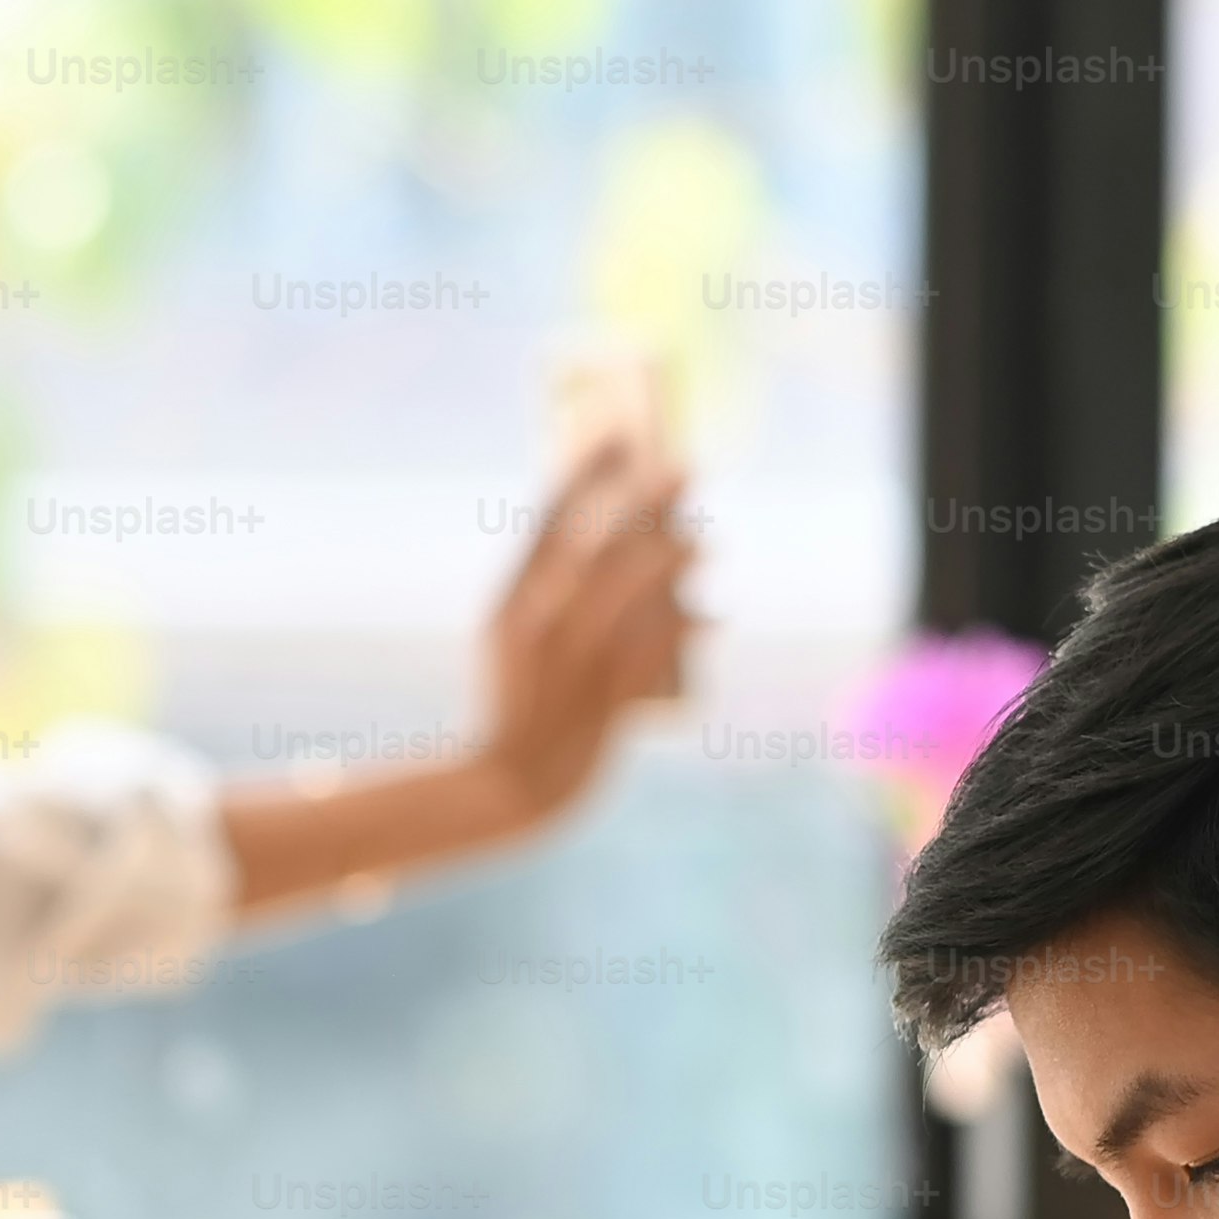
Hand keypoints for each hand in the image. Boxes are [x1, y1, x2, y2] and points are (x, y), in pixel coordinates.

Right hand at [469, 433, 697, 824]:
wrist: (505, 783)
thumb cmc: (520, 706)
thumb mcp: (516, 641)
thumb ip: (551, 594)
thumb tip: (617, 544)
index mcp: (511, 599)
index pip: (549, 520)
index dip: (587, 472)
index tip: (620, 436)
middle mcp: (536, 621)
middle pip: (596, 542)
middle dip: (644, 501)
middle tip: (684, 466)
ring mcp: (566, 660)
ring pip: (626, 592)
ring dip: (672, 561)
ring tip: (705, 543)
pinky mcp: (599, 699)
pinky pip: (652, 651)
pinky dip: (685, 629)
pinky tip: (714, 615)